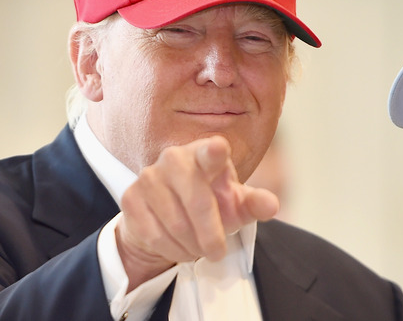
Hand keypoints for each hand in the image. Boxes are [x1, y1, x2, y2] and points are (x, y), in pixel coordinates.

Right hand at [115, 136, 278, 290]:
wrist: (169, 220)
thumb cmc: (209, 204)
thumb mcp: (235, 205)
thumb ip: (254, 204)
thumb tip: (271, 205)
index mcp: (204, 153)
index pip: (211, 151)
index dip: (214, 152)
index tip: (218, 149)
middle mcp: (175, 158)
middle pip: (197, 200)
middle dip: (211, 233)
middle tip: (218, 251)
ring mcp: (150, 176)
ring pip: (176, 222)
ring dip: (192, 245)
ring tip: (199, 248)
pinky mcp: (131, 198)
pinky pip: (155, 234)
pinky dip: (172, 249)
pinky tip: (180, 247)